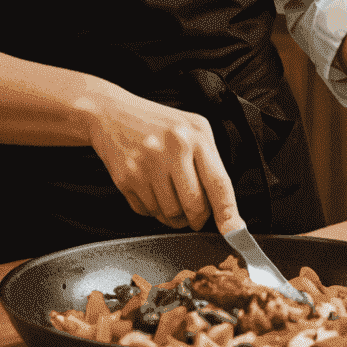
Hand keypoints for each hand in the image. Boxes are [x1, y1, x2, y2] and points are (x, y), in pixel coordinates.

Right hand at [82, 83, 241, 234]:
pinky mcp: (127, 178)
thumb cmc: (158, 125)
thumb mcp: (192, 130)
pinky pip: (148, 212)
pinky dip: (153, 210)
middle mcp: (172, 149)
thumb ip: (210, 164)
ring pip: (171, 214)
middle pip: (194, 206)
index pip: (218, 183)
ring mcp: (148, 164)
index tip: (234, 232)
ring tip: (170, 197)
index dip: (227, 213)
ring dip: (174, 217)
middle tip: (194, 214)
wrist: (112, 114)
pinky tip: (151, 190)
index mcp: (195, 136)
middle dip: (197, 218)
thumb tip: (228, 212)